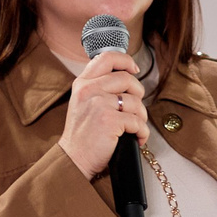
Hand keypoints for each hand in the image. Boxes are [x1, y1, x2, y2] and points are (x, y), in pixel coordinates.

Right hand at [60, 49, 146, 180]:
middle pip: (127, 79)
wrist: (74, 158)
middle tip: (136, 109)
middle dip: (138, 94)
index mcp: (83, 83)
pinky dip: (142, 133)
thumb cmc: (82, 134)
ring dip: (141, 117)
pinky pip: (138, 122)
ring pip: (135, 102)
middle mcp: (89, 90)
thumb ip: (98, 87)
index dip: (126, 61)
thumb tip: (127, 77)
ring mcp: (99, 104)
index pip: (107, 58)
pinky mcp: (109, 121)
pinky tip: (136, 139)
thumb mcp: (83, 102)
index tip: (134, 70)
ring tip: (135, 128)